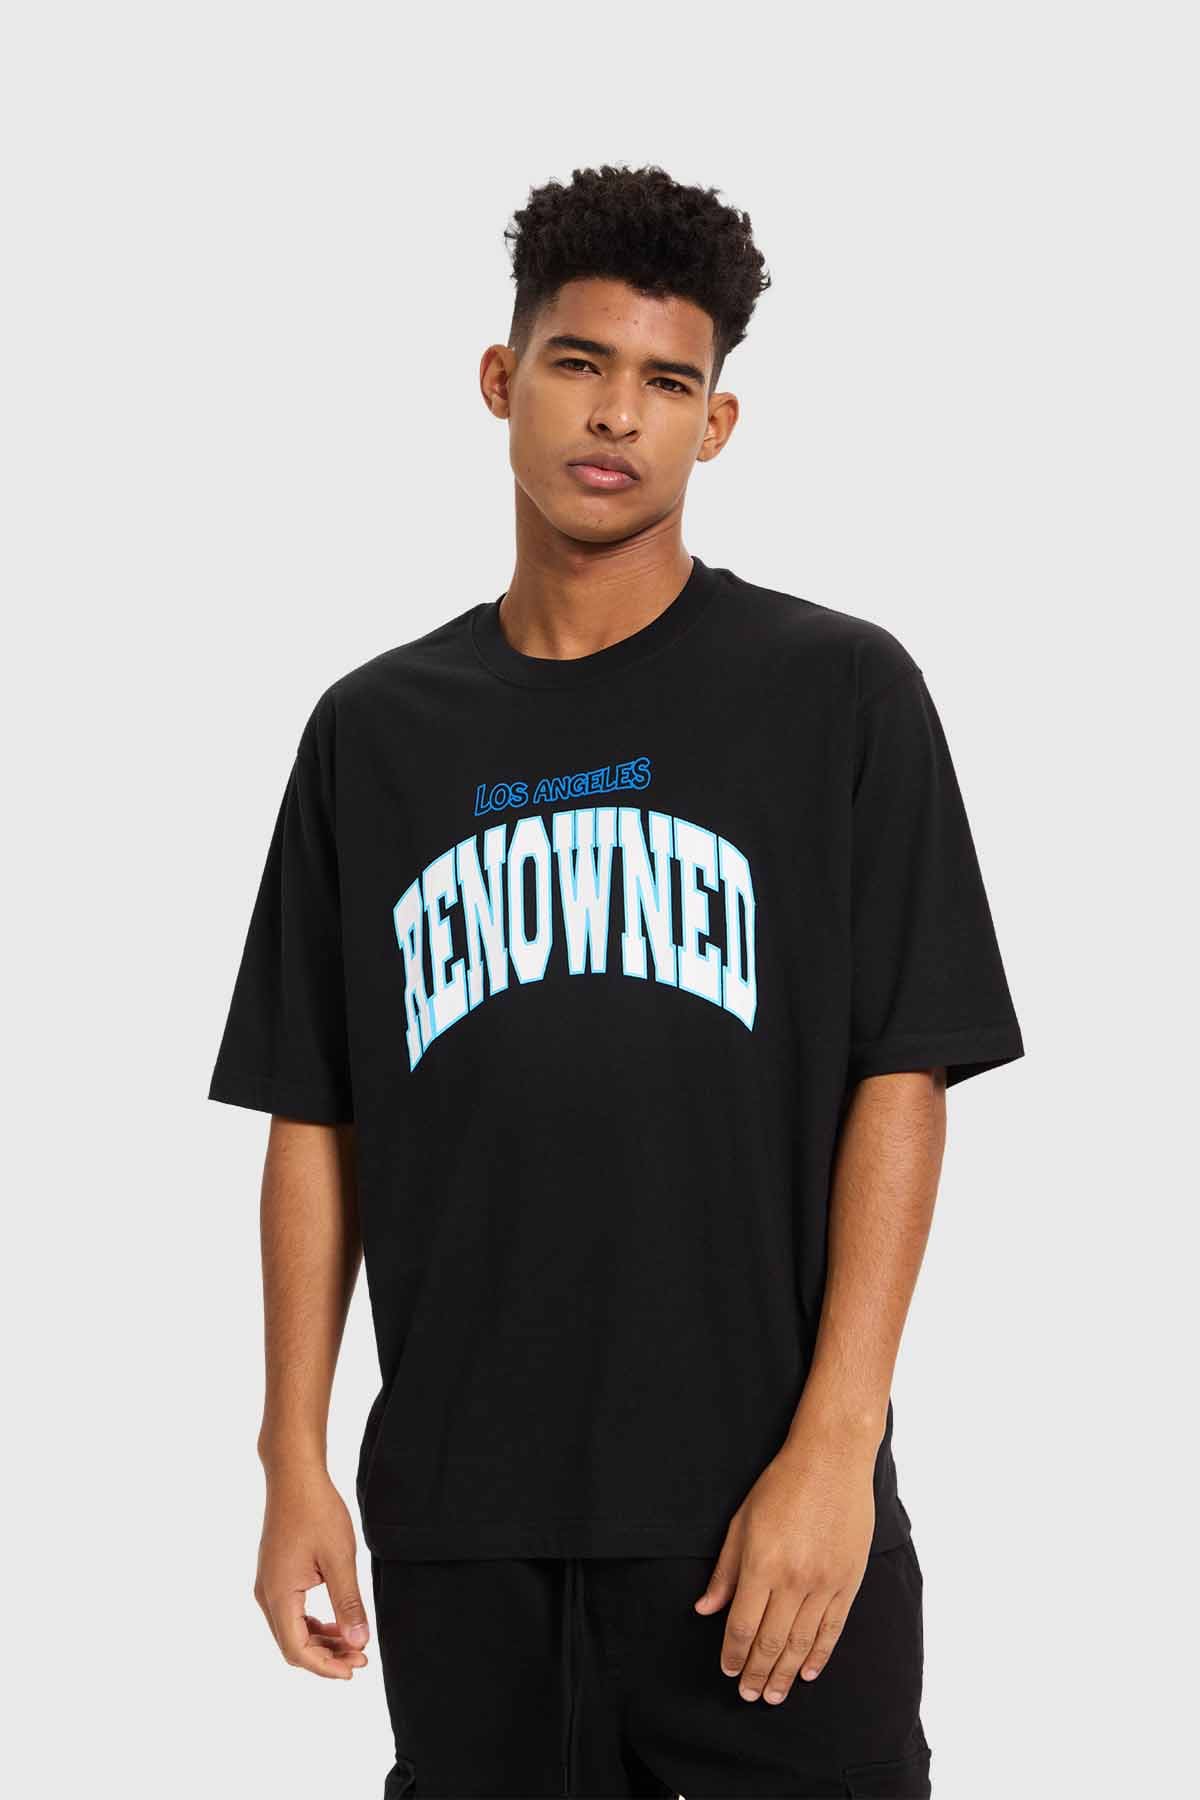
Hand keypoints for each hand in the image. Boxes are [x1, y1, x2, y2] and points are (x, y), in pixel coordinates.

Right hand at [253, 1461, 370, 1679]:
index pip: (297, 1649)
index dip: (326, 1666)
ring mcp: (268, 1585)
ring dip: (320, 1641)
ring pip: (291, 1630)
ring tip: (353, 1642)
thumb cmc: (317, 1511)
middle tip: (361, 1658)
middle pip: (292, 1644)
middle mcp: (266, 1595)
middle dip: (326, 1657)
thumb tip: (359, 1641)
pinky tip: (336, 1621)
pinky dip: (312, 1624)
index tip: (355, 1669)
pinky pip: (290, 1612)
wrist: (294, 1476)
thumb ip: (348, 1602)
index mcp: (278, 1594)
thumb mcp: (340, 1558)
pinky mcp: (275, 1575)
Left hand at [693, 1430, 876, 1701]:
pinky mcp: (848, 1581)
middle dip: (757, 1674)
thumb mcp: (741, 1521)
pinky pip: (832, 1629)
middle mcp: (793, 1579)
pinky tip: (808, 1671)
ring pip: (801, 1642)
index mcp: (761, 1564)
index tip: (728, 1671)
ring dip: (786, 1674)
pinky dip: (819, 1654)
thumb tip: (705, 1609)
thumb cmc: (781, 1485)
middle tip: (749, 1695)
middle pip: (771, 1641)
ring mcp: (824, 1582)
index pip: (742, 1625)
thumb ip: (725, 1571)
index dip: (733, 1654)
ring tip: (774, 1695)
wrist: (832, 1460)